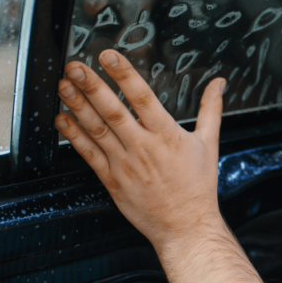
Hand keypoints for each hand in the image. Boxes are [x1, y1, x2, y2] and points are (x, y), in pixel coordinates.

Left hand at [54, 49, 225, 252]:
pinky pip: (89, 155)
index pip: (142, 98)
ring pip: (97, 130)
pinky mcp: (112, 180)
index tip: (109, 56)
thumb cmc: (198, 186)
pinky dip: (74, 136)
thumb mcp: (209, 143)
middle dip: (92, 86)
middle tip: (75, 66)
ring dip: (78, 106)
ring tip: (64, 85)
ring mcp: (125, 164)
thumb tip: (219, 83)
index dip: (124, 75)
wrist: (186, 226)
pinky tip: (62, 120)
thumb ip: (211, 109)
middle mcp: (144, 148)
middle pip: (113, 112)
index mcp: (167, 135)